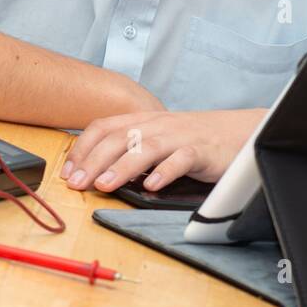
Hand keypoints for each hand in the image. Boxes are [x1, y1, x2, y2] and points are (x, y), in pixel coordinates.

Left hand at [60, 109, 266, 192]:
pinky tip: (153, 186)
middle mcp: (158, 124)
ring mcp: (180, 136)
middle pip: (119, 137)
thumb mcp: (158, 140)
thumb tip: (97, 173)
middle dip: (94, 160)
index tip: (67, 172)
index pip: (104, 127)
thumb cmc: (195, 139)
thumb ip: (132, 150)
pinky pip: (182, 158)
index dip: (82, 148)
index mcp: (143, 120)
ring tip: (104, 185)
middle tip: (77, 184)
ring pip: (146, 147)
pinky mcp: (202, 150)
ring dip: (122, 166)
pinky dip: (166, 171)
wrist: (239, 132)